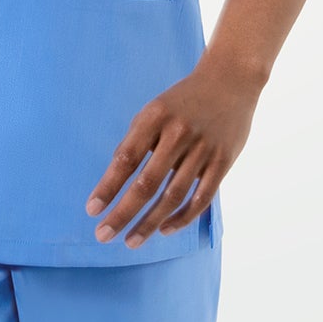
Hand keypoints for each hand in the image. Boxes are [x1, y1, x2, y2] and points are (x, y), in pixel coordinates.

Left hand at [84, 54, 260, 249]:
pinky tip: (164, 229)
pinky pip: (201, 198)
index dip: (108, 186)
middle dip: (123, 213)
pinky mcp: (223, 161)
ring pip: (172, 196)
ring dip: (149, 223)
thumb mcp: (154, 110)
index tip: (92, 210)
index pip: (126, 159)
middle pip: (146, 183)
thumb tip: (115, 178)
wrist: (230, 81)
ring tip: (131, 240)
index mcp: (155, 117)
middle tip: (103, 235)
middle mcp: (178, 133)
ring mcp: (203, 148)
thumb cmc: (183, 100)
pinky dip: (182, 218)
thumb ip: (136, 141)